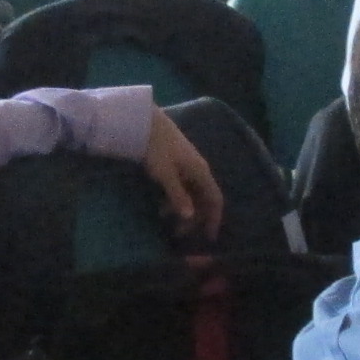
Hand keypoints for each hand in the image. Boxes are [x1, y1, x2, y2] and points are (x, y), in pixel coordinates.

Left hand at [142, 112, 223, 241]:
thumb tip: (189, 217)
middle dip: (194, 218)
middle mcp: (199, 169)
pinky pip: (182, 186)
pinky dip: (175, 198)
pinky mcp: (176, 162)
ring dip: (182, 208)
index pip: (215, 199)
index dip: (214, 219)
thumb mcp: (165, 174)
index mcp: (201, 172)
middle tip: (177, 233)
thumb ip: (178, 196)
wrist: (144, 121)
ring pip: (192, 193)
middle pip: (203, 199)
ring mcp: (188, 165)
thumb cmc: (156, 147)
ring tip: (164, 218)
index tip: (209, 238)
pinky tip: (161, 203)